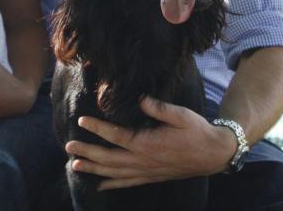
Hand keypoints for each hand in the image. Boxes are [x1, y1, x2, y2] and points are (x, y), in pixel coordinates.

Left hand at [65, 97, 235, 189]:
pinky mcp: (152, 176)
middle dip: (87, 151)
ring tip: (75, 164)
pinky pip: (128, 183)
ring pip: (114, 173)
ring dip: (93, 169)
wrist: (214, 154)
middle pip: (109, 158)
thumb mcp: (180, 114)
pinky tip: (99, 185)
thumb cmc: (197, 131)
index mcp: (148, 143)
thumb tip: (140, 98)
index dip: (98, 128)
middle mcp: (144, 160)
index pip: (116, 135)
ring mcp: (147, 171)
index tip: (82, 120)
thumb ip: (159, 107)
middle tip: (68, 146)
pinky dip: (112, 185)